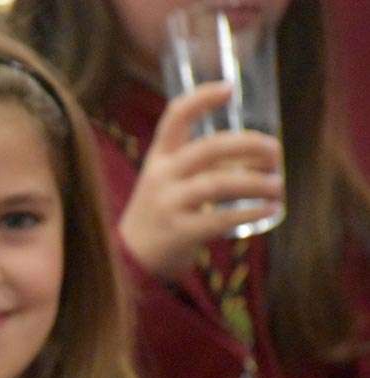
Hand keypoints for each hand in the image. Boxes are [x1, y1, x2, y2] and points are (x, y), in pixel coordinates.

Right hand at [118, 81, 283, 278]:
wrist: (128, 258)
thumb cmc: (160, 213)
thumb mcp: (167, 181)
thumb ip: (202, 165)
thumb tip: (258, 154)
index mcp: (159, 158)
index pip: (175, 117)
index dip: (201, 99)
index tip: (229, 89)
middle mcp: (161, 176)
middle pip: (208, 149)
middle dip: (248, 145)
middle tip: (275, 151)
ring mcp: (168, 204)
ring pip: (218, 184)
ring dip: (256, 183)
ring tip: (278, 186)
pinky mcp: (178, 232)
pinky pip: (219, 219)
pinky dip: (249, 213)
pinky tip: (269, 210)